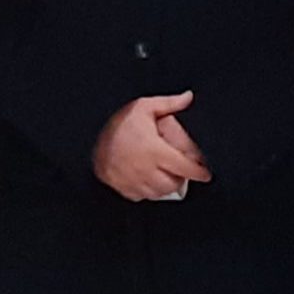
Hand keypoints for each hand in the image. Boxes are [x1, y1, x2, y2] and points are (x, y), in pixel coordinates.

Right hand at [94, 92, 211, 201]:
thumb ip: (169, 103)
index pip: (184, 167)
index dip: (199, 172)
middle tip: (182, 170)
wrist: (88, 137)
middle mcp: (145, 169)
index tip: (206, 174)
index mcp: (154, 150)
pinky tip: (149, 179)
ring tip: (166, 174)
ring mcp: (133, 181)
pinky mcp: (124, 188)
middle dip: (181, 178)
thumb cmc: (118, 123)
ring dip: (166, 186)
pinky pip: (142, 196)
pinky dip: (149, 191)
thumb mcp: (144, 107)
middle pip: (173, 184)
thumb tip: (188, 97)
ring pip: (159, 193)